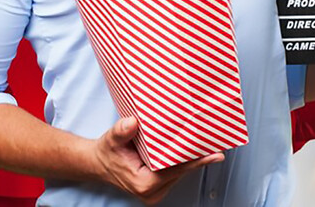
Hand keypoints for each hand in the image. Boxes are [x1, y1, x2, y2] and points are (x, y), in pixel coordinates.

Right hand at [94, 117, 223, 203]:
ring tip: (208, 143)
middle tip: (216, 142)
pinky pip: (176, 172)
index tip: (214, 155)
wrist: (97, 163)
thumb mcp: (111, 139)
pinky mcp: (158, 186)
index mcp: (144, 183)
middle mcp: (152, 192)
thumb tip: (132, 123)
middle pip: (182, 172)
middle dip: (198, 158)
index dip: (196, 161)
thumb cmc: (106, 152)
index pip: (176, 170)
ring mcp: (156, 191)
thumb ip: (122, 131)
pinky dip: (183, 161)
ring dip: (192, 159)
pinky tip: (193, 148)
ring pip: (180, 173)